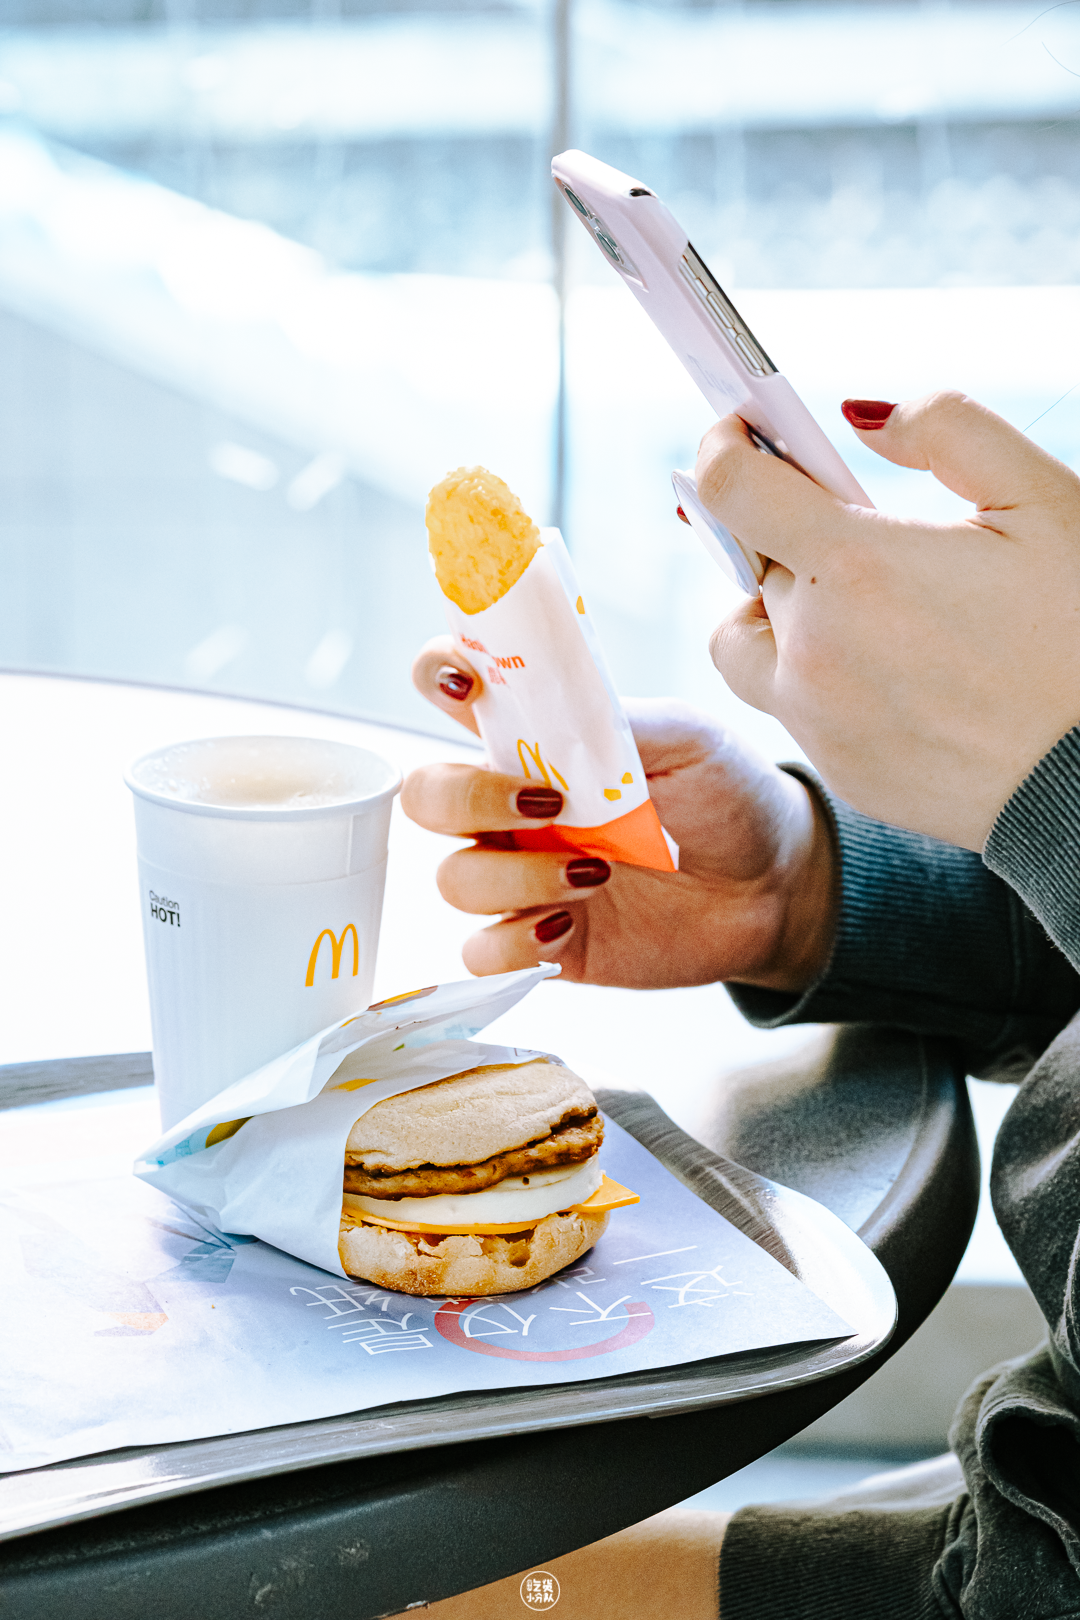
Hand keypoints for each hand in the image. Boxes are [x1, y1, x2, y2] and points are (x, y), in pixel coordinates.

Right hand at [400, 637, 836, 991]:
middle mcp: (515, 808)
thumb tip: (566, 719)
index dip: (439, 676)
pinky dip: (511, 944)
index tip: (467, 682)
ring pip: (453, 879)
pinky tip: (565, 928)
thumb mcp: (690, 739)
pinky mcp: (542, 942)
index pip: (454, 692)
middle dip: (464, 797)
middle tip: (544, 802)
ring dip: (513, 877)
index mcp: (538, 742)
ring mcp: (523, 876)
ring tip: (595, 875)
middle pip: (426, 796)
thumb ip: (622, 723)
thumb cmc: (729, 799)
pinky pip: (481, 953)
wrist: (775, 887)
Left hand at [697, 392, 1079, 849]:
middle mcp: (814, 649)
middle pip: (759, 564)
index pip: (730, 489)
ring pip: (756, 642)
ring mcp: (816, 719)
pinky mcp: (837, 769)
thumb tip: (865, 420)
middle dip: (803, 540)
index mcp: (856, 567)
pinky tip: (906, 675)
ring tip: (873, 610)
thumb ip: (949, 431)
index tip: (742, 436)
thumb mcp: (1041, 500)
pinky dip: (823, 676)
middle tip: (878, 540)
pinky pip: (796, 705)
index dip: (725, 448)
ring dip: (791, 612)